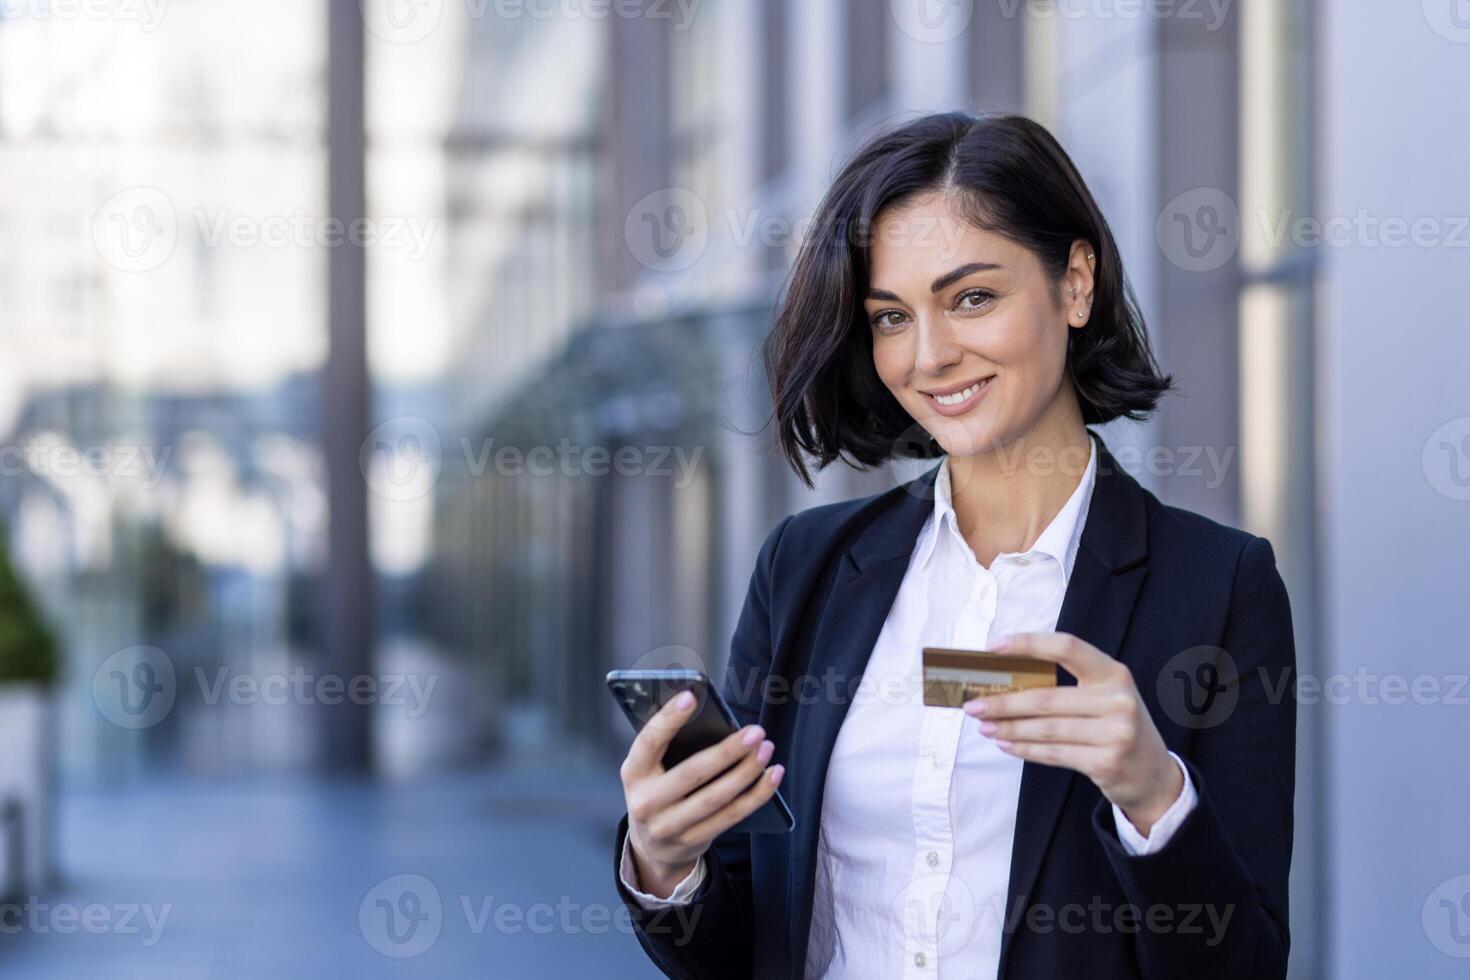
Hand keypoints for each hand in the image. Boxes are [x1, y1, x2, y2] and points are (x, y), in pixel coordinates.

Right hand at [620, 690, 784, 898]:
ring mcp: (669, 826)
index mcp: (633, 773)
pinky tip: (772, 776)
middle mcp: (646, 802)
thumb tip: (710, 717)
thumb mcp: (649, 770)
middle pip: (692, 773)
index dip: (668, 718)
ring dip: (747, 772)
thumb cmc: (657, 792)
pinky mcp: (693, 841)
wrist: (652, 847)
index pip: (648, 742)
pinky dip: (756, 795)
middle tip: (754, 732)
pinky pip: (731, 816)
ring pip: (716, 798)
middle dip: (727, 751)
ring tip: (766, 749)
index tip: (692, 696)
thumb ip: (669, 747)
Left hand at [963, 632, 1182, 834]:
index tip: (993, 647)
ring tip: (983, 726)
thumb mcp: (1105, 697)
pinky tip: (1005, 743)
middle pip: (1047, 697)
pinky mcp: (1107, 763)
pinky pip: (1054, 753)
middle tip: (973, 704)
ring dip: (1008, 728)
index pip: (1067, 647)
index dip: (1028, 643)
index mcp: (1114, 673)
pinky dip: (1024, 749)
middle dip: (1003, 702)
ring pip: (1046, 729)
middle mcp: (1118, 700)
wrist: (1153, 775)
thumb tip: (1006, 682)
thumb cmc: (1117, 727)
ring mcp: (1116, 733)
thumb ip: (1067, 686)